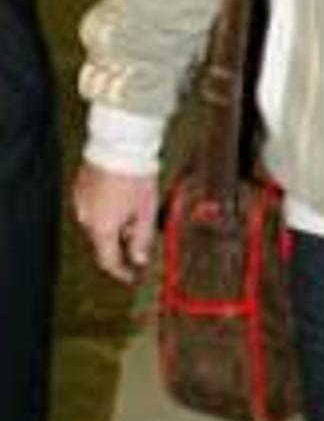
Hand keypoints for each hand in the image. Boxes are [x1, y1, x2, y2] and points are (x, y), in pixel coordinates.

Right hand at [73, 162, 158, 283]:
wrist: (119, 144)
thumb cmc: (134, 176)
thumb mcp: (146, 212)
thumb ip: (141, 240)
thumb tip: (140, 260)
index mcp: (102, 228)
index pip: (108, 262)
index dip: (122, 272)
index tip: (133, 276)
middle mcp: (86, 218)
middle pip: (104, 241)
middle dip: (123, 240)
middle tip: (142, 227)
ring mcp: (80, 202)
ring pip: (100, 224)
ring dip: (116, 223)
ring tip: (135, 203)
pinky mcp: (80, 188)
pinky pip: (94, 207)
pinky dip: (109, 209)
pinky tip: (123, 194)